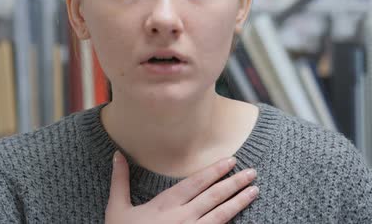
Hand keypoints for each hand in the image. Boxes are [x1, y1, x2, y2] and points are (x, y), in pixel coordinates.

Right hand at [105, 151, 258, 223]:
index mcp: (165, 205)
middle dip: (234, 183)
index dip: (214, 171)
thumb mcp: (117, 208)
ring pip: (220, 215)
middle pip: (213, 196)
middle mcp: (181, 217)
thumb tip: (117, 154)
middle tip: (252, 172)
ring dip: (239, 202)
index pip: (195, 183)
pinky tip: (243, 218)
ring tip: (254, 191)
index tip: (230, 161)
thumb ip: (120, 180)